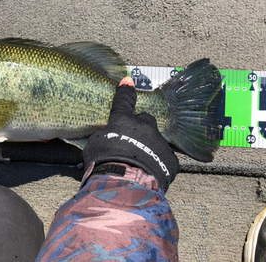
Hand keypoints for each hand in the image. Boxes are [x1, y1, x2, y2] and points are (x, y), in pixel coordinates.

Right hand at [83, 77, 179, 191]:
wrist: (123, 185)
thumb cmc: (102, 164)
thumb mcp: (95, 145)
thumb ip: (106, 136)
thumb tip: (110, 138)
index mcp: (123, 121)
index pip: (124, 101)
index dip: (125, 91)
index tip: (128, 81)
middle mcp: (144, 127)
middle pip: (145, 121)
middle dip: (141, 128)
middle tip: (132, 143)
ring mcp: (160, 143)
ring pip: (156, 141)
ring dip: (149, 148)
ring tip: (139, 165)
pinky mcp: (171, 161)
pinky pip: (165, 159)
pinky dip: (158, 164)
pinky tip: (149, 174)